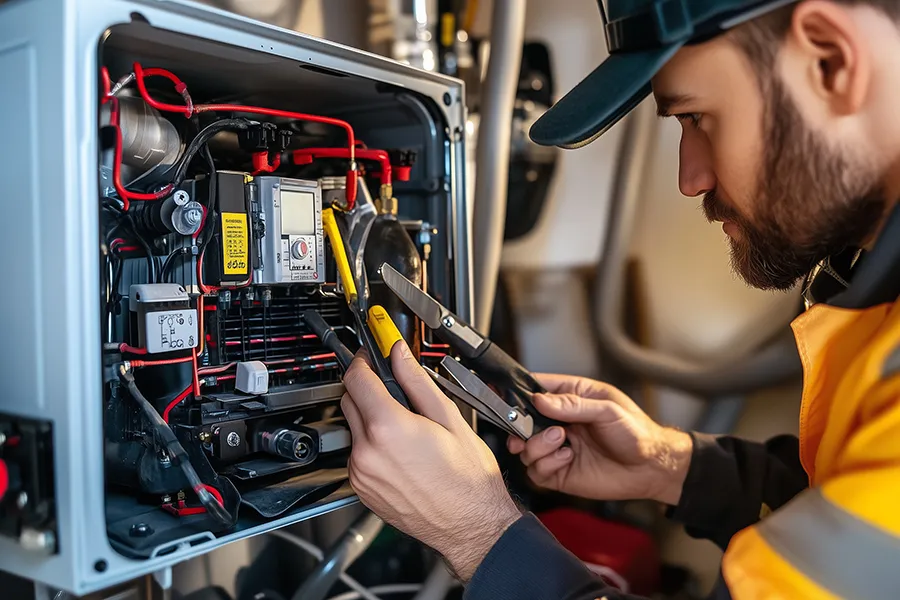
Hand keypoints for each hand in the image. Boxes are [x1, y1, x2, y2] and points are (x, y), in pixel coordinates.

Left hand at [340, 343, 520, 580]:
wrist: (470, 524)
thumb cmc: (467, 479)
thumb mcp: (449, 418)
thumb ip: (417, 381)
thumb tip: (400, 354)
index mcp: (388, 428)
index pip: (356, 378)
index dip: (363, 360)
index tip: (371, 355)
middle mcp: (367, 452)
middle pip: (350, 400)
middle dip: (368, 388)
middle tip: (395, 390)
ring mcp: (361, 474)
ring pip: (354, 428)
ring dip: (371, 419)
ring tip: (406, 428)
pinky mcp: (361, 489)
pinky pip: (358, 454)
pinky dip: (372, 445)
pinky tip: (401, 451)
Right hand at [507, 374, 691, 504]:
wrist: (652, 468)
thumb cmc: (637, 432)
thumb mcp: (608, 410)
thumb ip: (573, 404)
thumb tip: (539, 400)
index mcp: (570, 398)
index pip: (535, 389)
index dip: (517, 392)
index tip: (504, 396)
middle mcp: (559, 423)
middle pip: (521, 421)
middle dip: (518, 426)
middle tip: (526, 429)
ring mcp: (557, 448)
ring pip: (524, 448)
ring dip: (535, 445)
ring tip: (560, 441)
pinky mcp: (559, 473)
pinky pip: (536, 471)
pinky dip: (546, 464)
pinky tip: (567, 458)